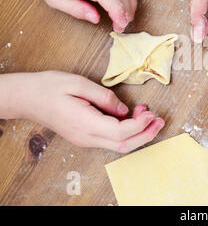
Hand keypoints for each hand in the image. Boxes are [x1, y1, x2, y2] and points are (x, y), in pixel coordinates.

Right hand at [0, 71, 163, 152]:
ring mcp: (84, 139)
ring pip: (118, 145)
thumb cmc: (49, 87)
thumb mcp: (78, 83)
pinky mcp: (84, 136)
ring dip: (137, 133)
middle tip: (160, 120)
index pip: (120, 132)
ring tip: (148, 115)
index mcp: (85, 123)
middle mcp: (86, 136)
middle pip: (123, 145)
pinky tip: (131, 117)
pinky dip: (126, 131)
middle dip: (146, 135)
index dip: (140, 125)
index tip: (150, 112)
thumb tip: (124, 109)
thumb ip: (104, 97)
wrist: (26, 97)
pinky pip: (110, 139)